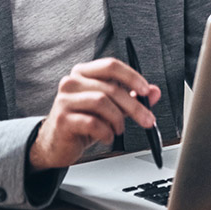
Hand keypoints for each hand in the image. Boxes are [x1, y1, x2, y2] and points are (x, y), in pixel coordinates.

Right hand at [29, 57, 160, 170]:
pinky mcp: (62, 119)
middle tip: (147, 120)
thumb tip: (155, 92)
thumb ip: (131, 97)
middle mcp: (71, 82)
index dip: (131, 77)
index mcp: (83, 73)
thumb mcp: (110, 108)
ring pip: (101, 102)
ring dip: (117, 119)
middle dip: (134, 106)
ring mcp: (64, 100)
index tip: (146, 91)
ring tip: (119, 130)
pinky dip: (106, 132)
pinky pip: (92, 123)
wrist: (56, 144)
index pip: (110, 65)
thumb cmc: (82, 121)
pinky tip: (107, 137)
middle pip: (110, 87)